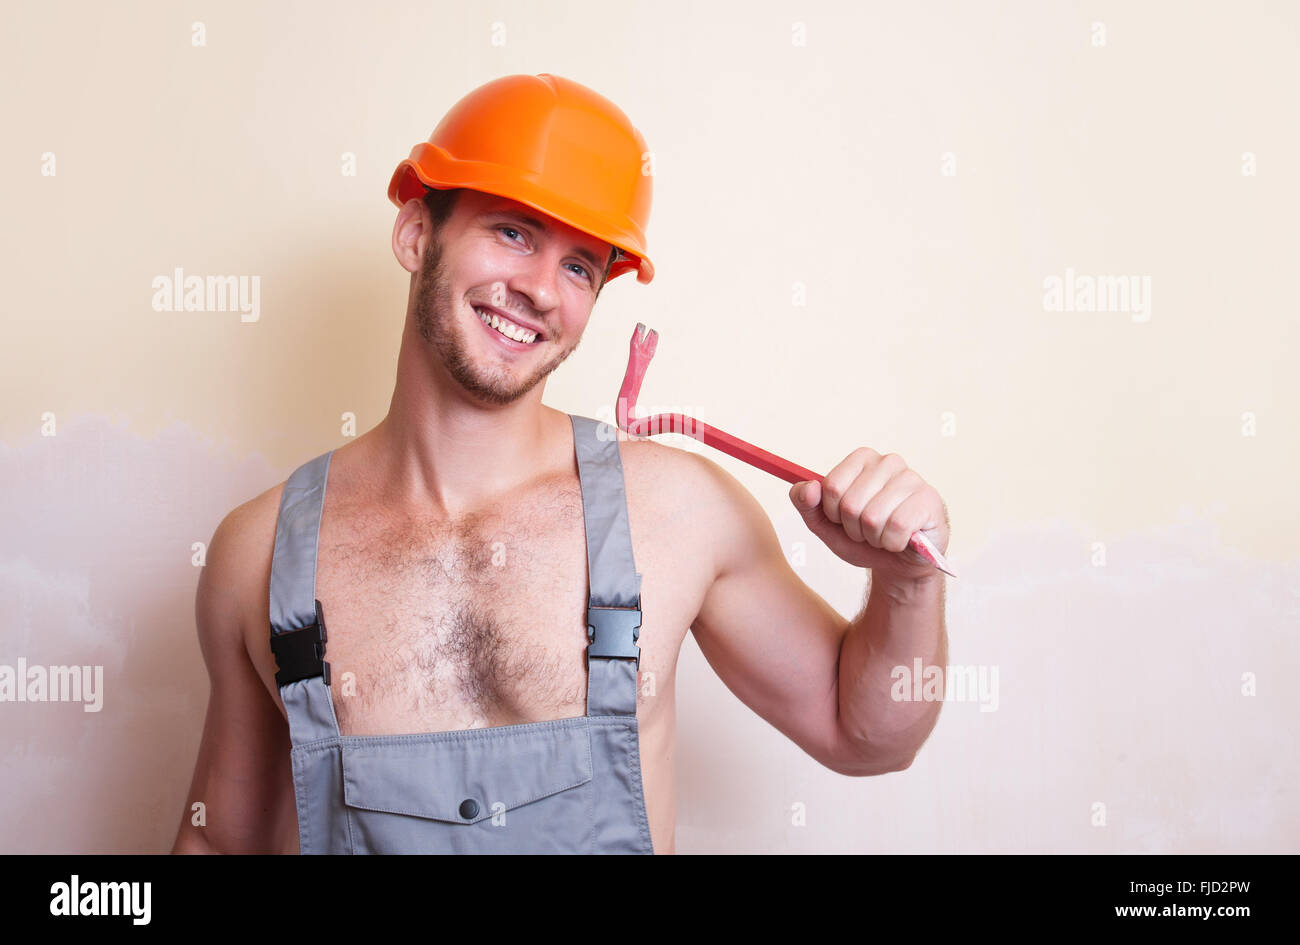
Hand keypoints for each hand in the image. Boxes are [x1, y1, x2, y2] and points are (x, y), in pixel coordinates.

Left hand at [789, 447, 948, 582]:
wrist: (898, 563)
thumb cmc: (863, 539)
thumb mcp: (825, 524)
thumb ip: (805, 503)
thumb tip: (809, 487)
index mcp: (862, 459)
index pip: (831, 486)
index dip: (833, 513)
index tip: (844, 518)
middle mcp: (888, 462)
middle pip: (851, 504)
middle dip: (854, 528)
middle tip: (867, 531)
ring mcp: (912, 479)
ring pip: (873, 517)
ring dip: (874, 538)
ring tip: (884, 535)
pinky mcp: (929, 500)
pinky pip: (897, 527)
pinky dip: (893, 543)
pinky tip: (901, 540)